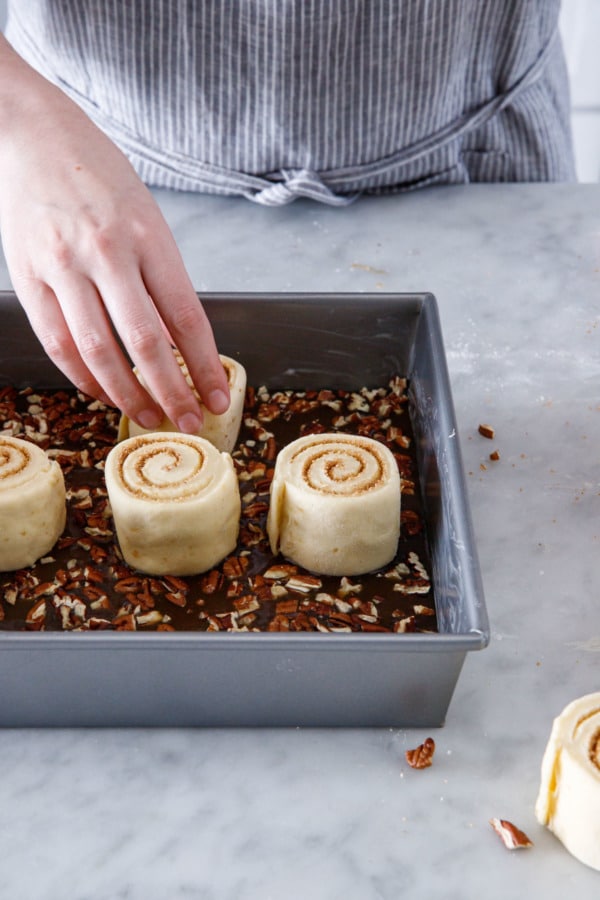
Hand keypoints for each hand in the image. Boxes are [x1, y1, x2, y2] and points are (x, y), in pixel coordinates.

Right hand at [0, 36, 229, 431]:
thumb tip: (176, 343)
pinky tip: (104, 392)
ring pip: (98, 352)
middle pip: (146, 344)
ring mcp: (62, 265)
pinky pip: (57, 342)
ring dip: (127, 395)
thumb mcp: (147, 217)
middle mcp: (107, 252)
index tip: (219, 398)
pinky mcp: (28, 276)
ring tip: (147, 416)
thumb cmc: (100, 176)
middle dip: (173, 393)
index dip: (205, 367)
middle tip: (188, 423)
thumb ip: (161, 278)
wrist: (33, 132)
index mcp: (149, 236)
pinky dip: (83, 376)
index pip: (187, 318)